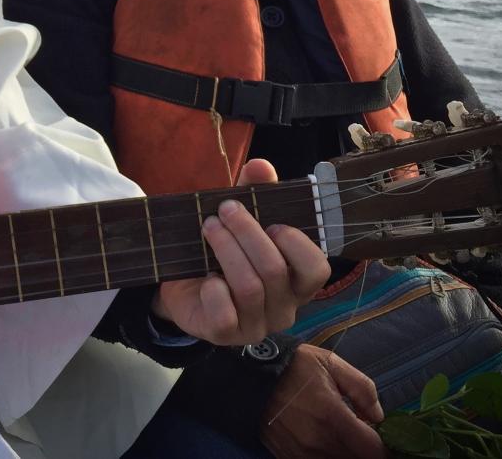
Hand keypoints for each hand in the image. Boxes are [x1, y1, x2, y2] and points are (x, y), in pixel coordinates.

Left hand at [152, 159, 329, 345]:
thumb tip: (261, 165)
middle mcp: (284, 308)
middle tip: (224, 209)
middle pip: (275, 270)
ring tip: (208, 227)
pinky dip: (214, 289)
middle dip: (247, 233)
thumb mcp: (241, 218)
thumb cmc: (224, 251)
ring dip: (226, 249)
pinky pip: (225, 314)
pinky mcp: (226, 336)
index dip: (297, 244)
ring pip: (249, 287)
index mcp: (297, 282)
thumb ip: (255, 191)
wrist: (183, 285)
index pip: (317, 269)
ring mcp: (256, 326)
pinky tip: (205, 276)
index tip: (272, 222)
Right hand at [260, 345, 384, 458]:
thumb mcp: (330, 363)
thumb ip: (362, 388)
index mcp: (334, 417)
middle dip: (365, 450)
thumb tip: (378, 417)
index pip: (374, 451)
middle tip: (362, 435)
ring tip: (343, 437)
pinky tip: (325, 442)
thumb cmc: (293, 367)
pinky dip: (326, 456)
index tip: (382, 437)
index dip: (384, 447)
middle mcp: (320, 442)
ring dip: (346, 453)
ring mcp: (303, 454)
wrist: (249, 377)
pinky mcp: (289, 458)